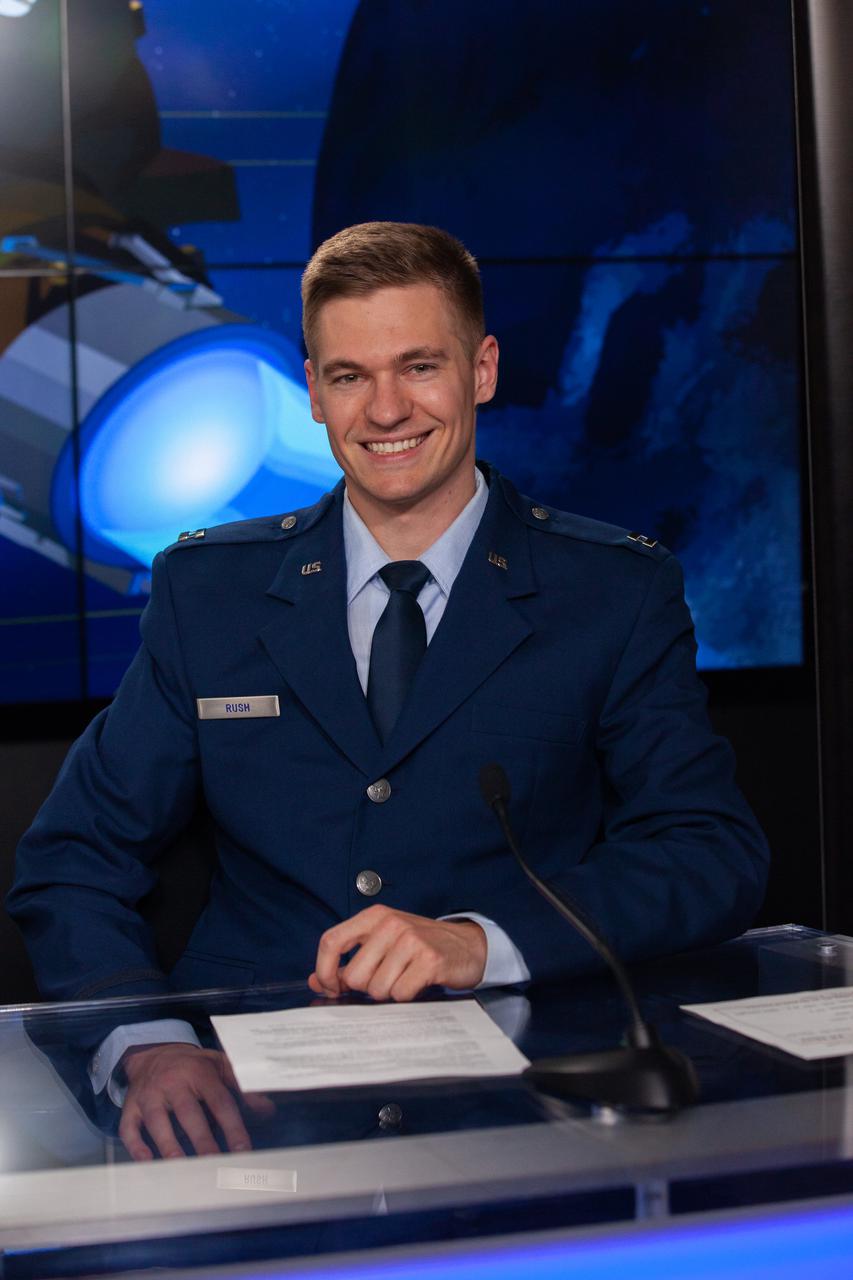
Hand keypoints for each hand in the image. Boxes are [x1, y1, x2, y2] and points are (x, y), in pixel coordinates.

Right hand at [119, 1043, 274, 1160]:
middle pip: (189, 1113)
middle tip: (214, 1163)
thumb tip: (268, 1109)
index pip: (219, 1101)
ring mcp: (149, 1095)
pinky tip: (146, 1161)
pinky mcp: (131, 1107)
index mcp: (200, 1072)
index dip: (232, 1126)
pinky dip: (135, 1145)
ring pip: (157, 1122)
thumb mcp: (220, 1066)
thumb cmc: (193, 1065)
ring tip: (181, 1167)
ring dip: (169, 1145)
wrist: (153, 1051)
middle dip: (202, 1140)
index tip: (243, 1150)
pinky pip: (129, 1127)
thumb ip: (243, 1086)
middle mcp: (173, 1082)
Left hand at [308, 905, 486, 1000]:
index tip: (332, 987)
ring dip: (389, 993)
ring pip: (376, 989)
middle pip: (354, 975)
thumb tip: (315, 981)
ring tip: (405, 979)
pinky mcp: (429, 960)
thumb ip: (348, 961)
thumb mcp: (382, 944)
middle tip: (386, 979)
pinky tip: (418, 983)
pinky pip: (400, 994)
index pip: (331, 941)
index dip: (325, 971)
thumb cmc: (420, 946)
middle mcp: (390, 923)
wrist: (467, 945)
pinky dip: (407, 996)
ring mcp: (411, 940)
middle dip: (366, 988)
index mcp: (374, 916)